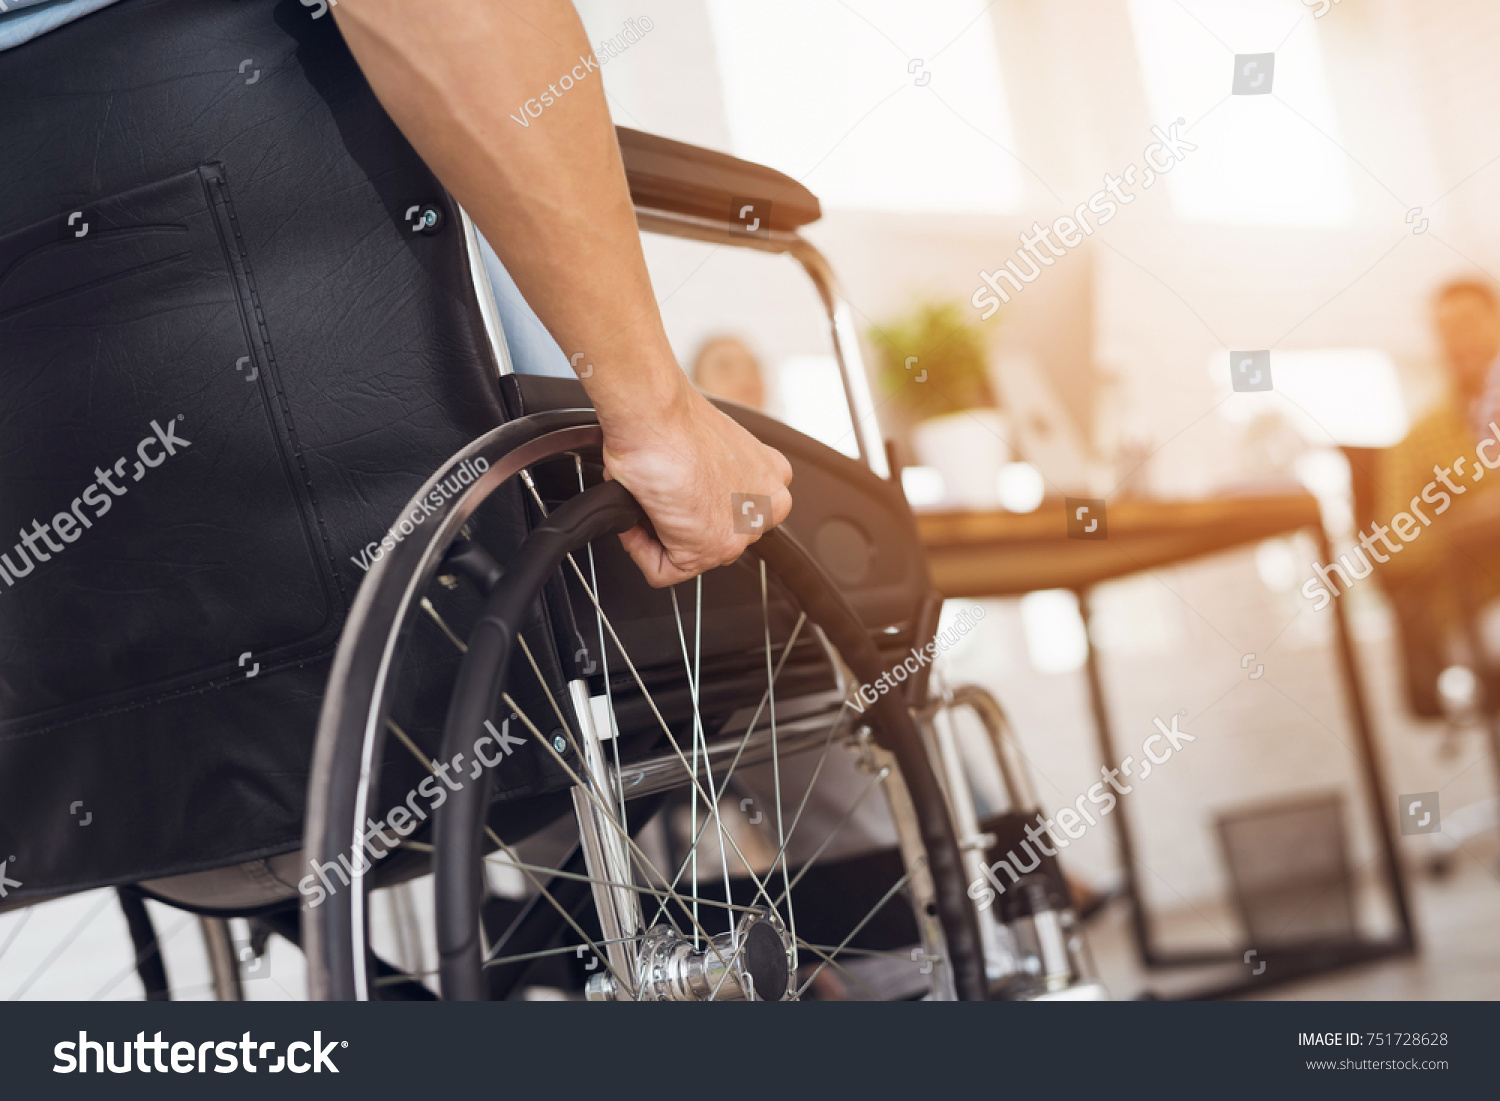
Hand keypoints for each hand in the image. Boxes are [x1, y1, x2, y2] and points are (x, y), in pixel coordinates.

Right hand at [602, 375, 792, 586]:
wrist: (655, 414)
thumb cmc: (671, 420)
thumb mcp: (708, 449)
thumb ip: (711, 477)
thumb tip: (686, 493)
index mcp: (771, 478)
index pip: (732, 513)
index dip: (693, 505)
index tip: (676, 491)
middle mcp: (766, 506)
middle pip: (711, 536)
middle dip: (678, 523)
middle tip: (657, 496)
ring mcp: (741, 531)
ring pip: (687, 554)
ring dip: (656, 534)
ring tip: (646, 500)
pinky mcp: (709, 549)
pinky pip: (662, 571)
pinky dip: (639, 549)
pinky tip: (637, 518)